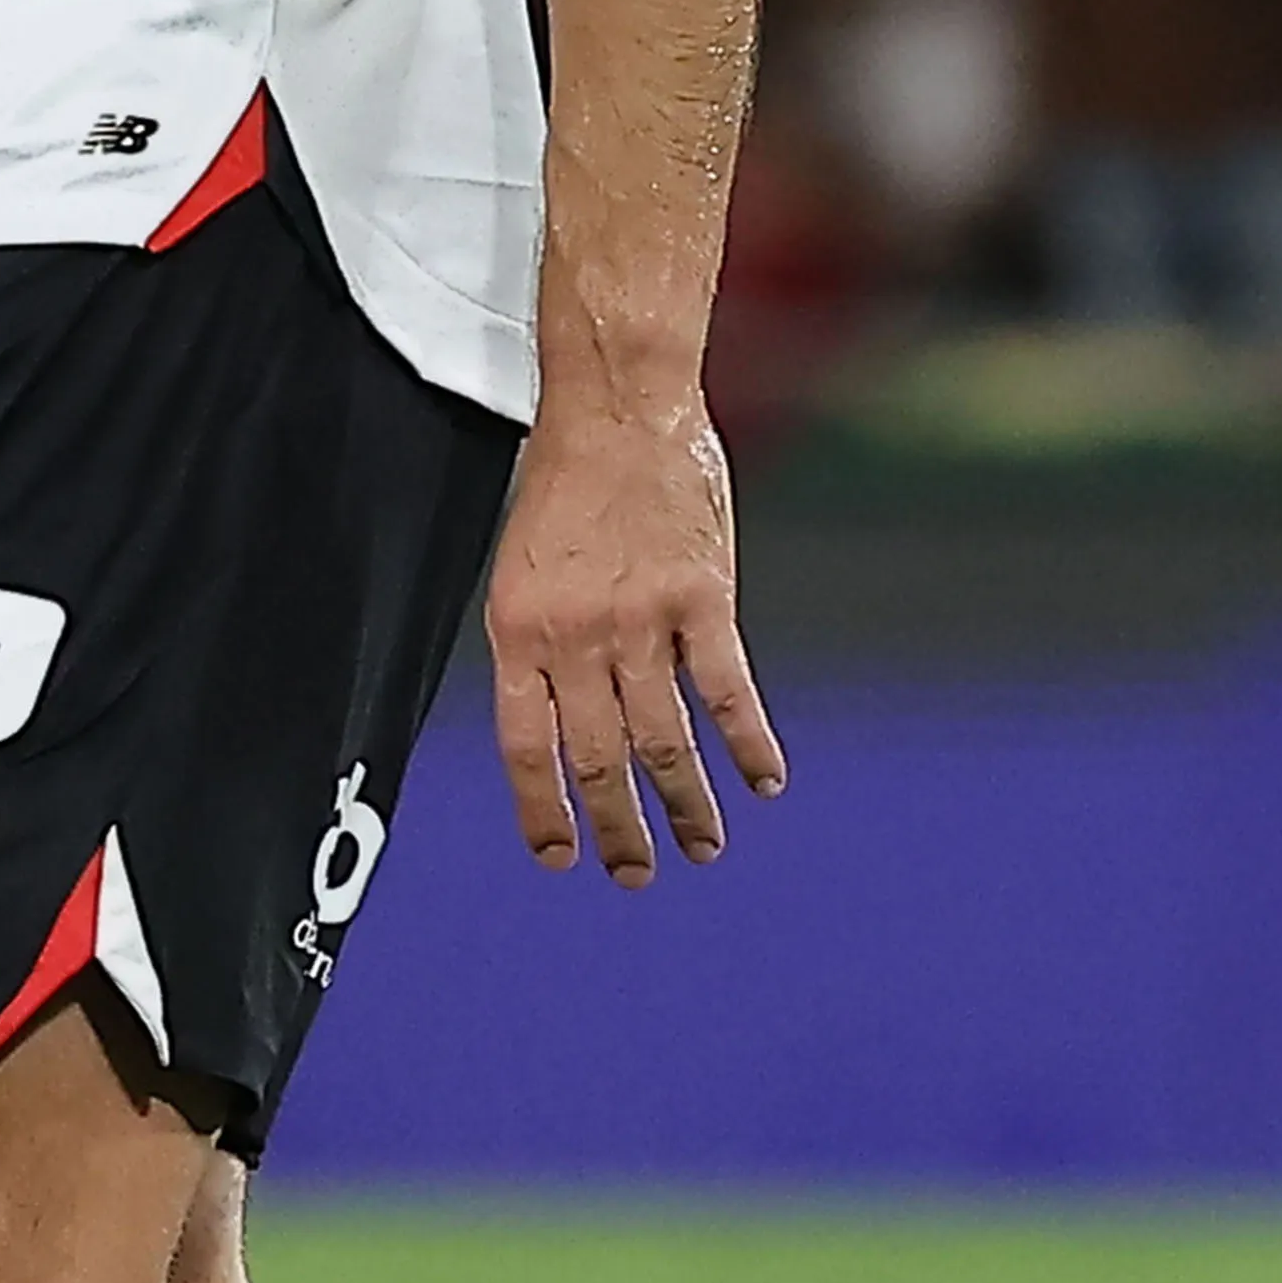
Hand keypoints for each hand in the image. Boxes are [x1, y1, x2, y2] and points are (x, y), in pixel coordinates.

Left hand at [480, 376, 790, 883]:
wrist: (619, 406)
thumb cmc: (565, 480)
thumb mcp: (520, 565)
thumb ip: (536, 644)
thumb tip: (552, 721)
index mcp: (517, 630)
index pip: (526, 748)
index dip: (543, 810)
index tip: (560, 857)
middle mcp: (575, 636)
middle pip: (598, 759)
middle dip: (617, 829)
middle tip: (634, 875)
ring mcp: (641, 621)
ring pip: (664, 739)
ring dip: (686, 805)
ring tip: (702, 847)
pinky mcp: (703, 600)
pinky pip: (727, 691)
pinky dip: (749, 743)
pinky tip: (763, 781)